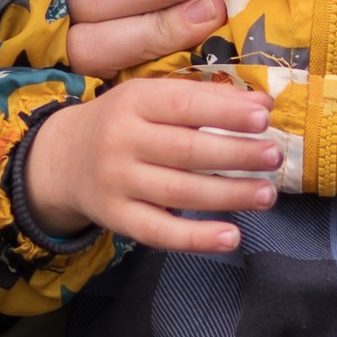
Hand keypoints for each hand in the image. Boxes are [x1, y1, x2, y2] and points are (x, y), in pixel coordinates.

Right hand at [22, 77, 281, 255]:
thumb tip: (262, 105)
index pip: (184, 105)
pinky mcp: (116, 219)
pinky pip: (160, 233)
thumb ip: (205, 99)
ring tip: (267, 195)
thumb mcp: (153, 98)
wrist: (62, 158)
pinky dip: (197, 239)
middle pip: (186, 151)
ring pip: (179, 193)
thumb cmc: (124, 122)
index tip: (264, 118)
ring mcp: (117, 183)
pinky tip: (232, 237)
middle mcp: (122, 141)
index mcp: (134, 102)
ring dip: (228, 195)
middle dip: (235, 155)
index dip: (225, 113)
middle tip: (274, 157)